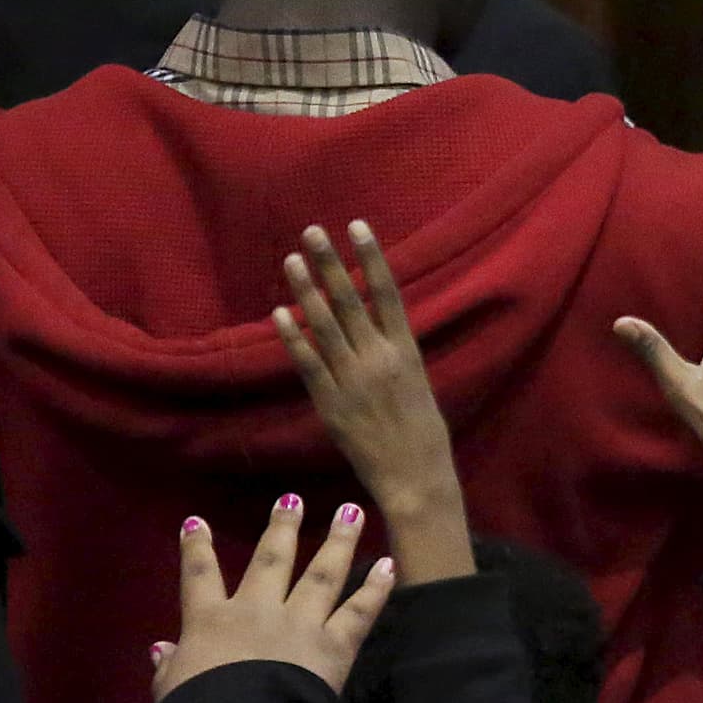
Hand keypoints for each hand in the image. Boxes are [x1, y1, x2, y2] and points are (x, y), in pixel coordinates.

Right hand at [151, 495, 392, 702]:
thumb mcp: (170, 692)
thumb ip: (169, 667)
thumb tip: (161, 649)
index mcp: (211, 622)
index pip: (200, 576)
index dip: (196, 548)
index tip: (197, 521)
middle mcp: (257, 612)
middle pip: (271, 561)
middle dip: (282, 527)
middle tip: (294, 499)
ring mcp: (300, 624)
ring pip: (321, 574)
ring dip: (338, 541)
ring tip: (351, 512)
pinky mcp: (334, 647)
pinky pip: (358, 613)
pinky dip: (376, 590)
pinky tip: (389, 565)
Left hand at [276, 222, 475, 583]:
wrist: (415, 476)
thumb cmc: (422, 433)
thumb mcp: (418, 383)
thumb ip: (395, 352)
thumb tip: (376, 325)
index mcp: (407, 351)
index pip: (388, 292)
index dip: (371, 257)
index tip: (357, 226)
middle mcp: (379, 358)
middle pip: (351, 300)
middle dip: (330, 262)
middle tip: (312, 230)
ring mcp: (353, 379)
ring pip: (325, 325)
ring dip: (306, 289)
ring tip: (291, 259)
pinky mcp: (331, 402)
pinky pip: (308, 362)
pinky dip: (293, 336)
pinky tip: (280, 313)